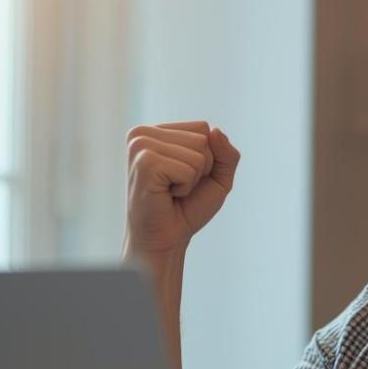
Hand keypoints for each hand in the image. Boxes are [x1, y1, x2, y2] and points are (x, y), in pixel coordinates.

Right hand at [123, 120, 240, 261]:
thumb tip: (215, 131)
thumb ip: (226, 152)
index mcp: (156, 131)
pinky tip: (166, 195)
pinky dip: (185, 187)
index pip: (203, 128)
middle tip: (177, 187)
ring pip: (198, 153)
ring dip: (192, 180)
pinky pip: (189, 169)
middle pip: (203, 139)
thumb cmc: (187, 209)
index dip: (206, 159)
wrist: (166, 240)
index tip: (184, 177)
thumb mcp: (218, 177)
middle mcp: (143, 133)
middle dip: (201, 170)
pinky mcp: (144, 162)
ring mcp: (141, 146)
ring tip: (171, 191)